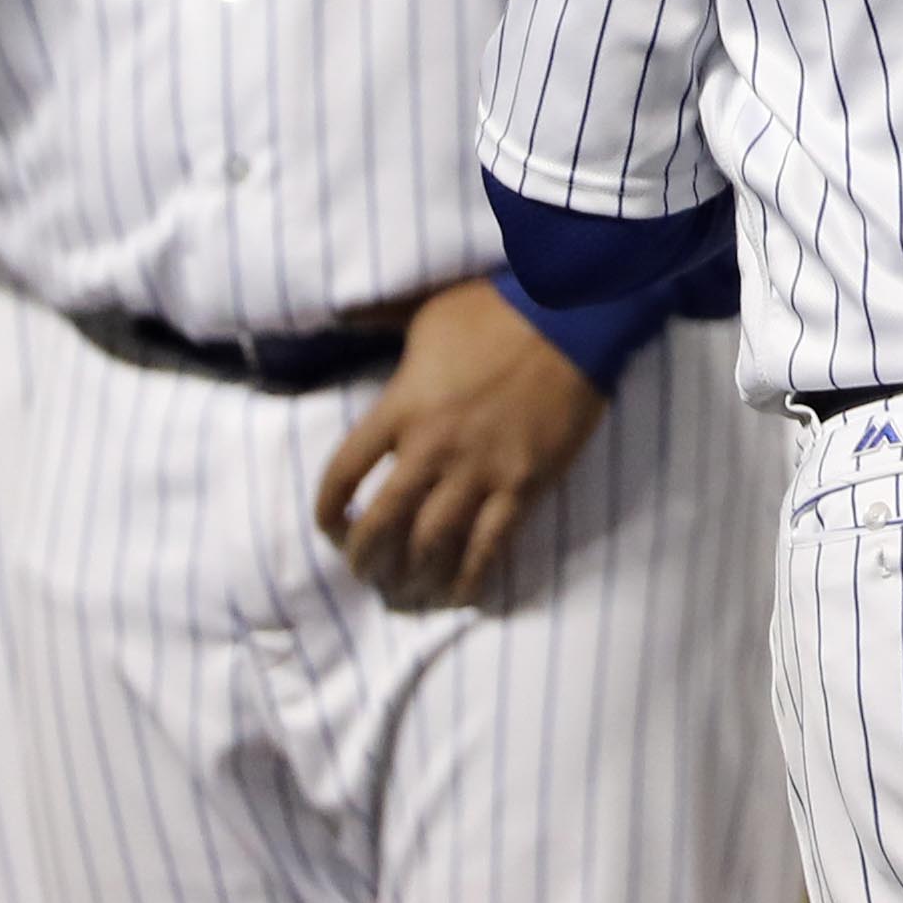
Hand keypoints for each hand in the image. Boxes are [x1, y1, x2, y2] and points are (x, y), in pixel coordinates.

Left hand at [314, 277, 606, 610]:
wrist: (574, 317)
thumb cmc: (498, 308)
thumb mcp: (426, 311)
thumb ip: (382, 321)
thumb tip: (344, 311)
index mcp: (401, 406)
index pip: (344, 472)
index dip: (328, 508)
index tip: (331, 525)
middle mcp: (433, 447)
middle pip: (382, 522)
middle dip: (365, 557)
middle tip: (364, 572)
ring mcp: (480, 470)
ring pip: (432, 543)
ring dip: (411, 575)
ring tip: (405, 589)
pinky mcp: (524, 483)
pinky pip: (490, 545)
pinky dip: (470, 576)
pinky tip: (458, 594)